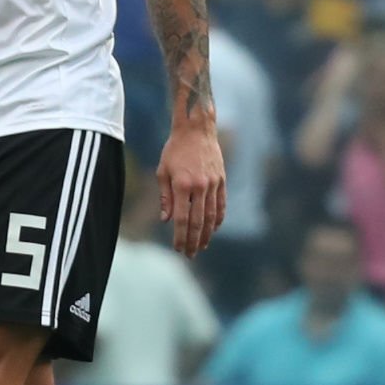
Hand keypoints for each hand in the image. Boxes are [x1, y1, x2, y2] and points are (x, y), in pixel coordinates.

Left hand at [158, 120, 225, 256]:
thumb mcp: (163, 171)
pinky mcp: (221, 180)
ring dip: (207, 234)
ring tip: (202, 246)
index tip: (178, 248)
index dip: (180, 236)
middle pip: (198, 222)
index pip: (182, 219)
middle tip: (190, 254)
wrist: (197, 130)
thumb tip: (165, 220)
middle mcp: (200, 186)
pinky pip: (221, 204)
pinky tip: (214, 229)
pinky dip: (218, 219)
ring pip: (211, 216)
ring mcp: (213, 184)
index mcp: (182, 185)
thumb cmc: (175, 149)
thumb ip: (165, 197)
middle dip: (194, 241)